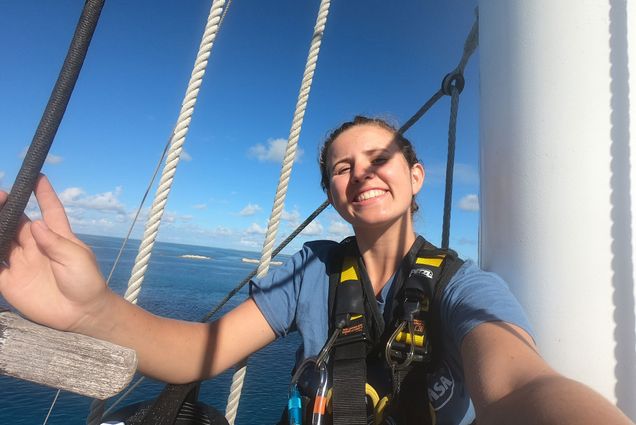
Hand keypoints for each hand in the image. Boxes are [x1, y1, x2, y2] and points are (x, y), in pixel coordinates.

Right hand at [0, 175, 109, 332]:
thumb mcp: (76, 259)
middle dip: (4, 207)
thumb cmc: (86, 282)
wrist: (82, 314)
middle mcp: (36, 245)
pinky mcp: (9, 281)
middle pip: (15, 221)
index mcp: (57, 236)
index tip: (38, 175)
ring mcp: (21, 262)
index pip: (49, 209)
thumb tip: (35, 224)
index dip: (43, 193)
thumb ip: (56, 244)